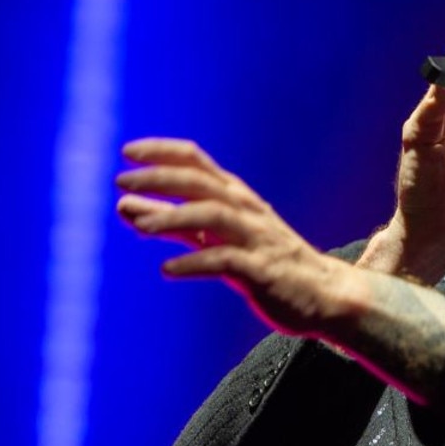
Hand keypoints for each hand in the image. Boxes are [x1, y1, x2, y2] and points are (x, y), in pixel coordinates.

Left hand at [115, 138, 348, 335]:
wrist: (323, 294)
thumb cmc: (264, 261)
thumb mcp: (213, 237)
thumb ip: (171, 221)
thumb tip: (124, 205)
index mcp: (235, 197)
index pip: (197, 160)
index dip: (163, 151)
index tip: (128, 152)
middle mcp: (245, 210)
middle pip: (201, 182)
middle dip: (161, 177)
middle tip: (122, 180)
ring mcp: (256, 239)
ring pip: (214, 215)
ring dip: (175, 216)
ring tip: (141, 226)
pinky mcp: (262, 271)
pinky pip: (226, 261)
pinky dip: (195, 262)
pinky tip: (168, 270)